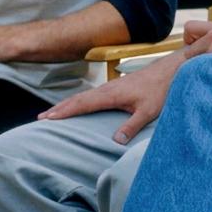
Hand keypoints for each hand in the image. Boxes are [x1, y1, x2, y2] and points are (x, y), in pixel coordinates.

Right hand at [38, 51, 184, 144]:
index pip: (82, 104)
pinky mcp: (116, 87)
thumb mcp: (148, 111)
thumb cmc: (160, 89)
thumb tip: (115, 141)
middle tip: (40, 118)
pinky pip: (92, 95)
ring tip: (53, 113)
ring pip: (84, 96)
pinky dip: (79, 101)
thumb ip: (131, 125)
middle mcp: (107, 89)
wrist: (171, 70)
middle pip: (78, 99)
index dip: (64, 111)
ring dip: (67, 104)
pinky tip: (78, 105)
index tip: (47, 118)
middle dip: (59, 108)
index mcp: (111, 94)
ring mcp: (111, 87)